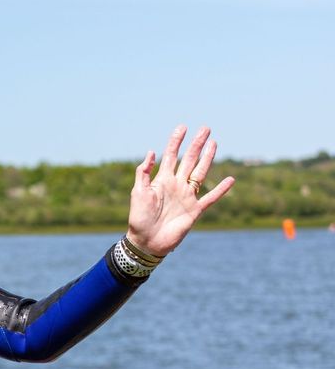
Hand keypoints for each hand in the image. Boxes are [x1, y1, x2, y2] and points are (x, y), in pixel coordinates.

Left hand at [127, 125, 234, 257]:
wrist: (146, 241)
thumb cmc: (139, 218)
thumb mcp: (138, 192)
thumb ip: (144, 172)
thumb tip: (151, 151)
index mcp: (162, 180)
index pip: (171, 156)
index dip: (176, 141)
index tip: (183, 127)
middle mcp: (176, 185)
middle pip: (189, 160)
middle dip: (196, 144)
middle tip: (205, 128)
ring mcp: (187, 196)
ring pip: (201, 173)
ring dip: (208, 159)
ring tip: (214, 143)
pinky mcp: (195, 210)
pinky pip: (210, 198)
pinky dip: (221, 190)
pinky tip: (230, 180)